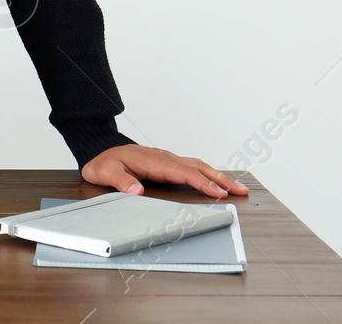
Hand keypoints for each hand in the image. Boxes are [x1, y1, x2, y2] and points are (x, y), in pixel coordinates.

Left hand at [80, 144, 248, 198]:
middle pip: (197, 167)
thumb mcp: (104, 172)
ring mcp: (167, 160)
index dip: (201, 182)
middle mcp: (164, 158)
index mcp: (152, 160)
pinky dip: (208, 173)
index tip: (218, 191)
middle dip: (220, 179)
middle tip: (240, 190)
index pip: (182, 172)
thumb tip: (136, 191)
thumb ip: (120, 180)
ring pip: (198, 166)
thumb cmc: (103, 162)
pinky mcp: (168, 164)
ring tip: (238, 187)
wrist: (101, 150)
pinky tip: (218, 181)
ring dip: (218, 175)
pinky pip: (192, 167)